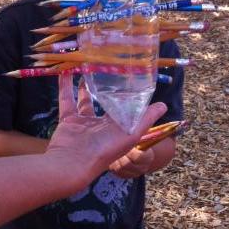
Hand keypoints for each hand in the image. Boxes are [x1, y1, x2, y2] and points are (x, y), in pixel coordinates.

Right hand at [47, 75, 165, 190]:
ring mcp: (84, 123)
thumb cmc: (106, 148)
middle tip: (109, 68)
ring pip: (85, 100)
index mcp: (119, 129)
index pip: (127, 110)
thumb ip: (145, 118)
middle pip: (107, 104)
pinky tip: (66, 71)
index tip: (131, 76)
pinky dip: (65, 86)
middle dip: (109, 89)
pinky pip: (67, 100)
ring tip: (88, 67)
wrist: (73, 162)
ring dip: (86, 86)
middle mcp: (102, 126)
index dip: (130, 96)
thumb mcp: (131, 133)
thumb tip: (163, 105)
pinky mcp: (68, 120)